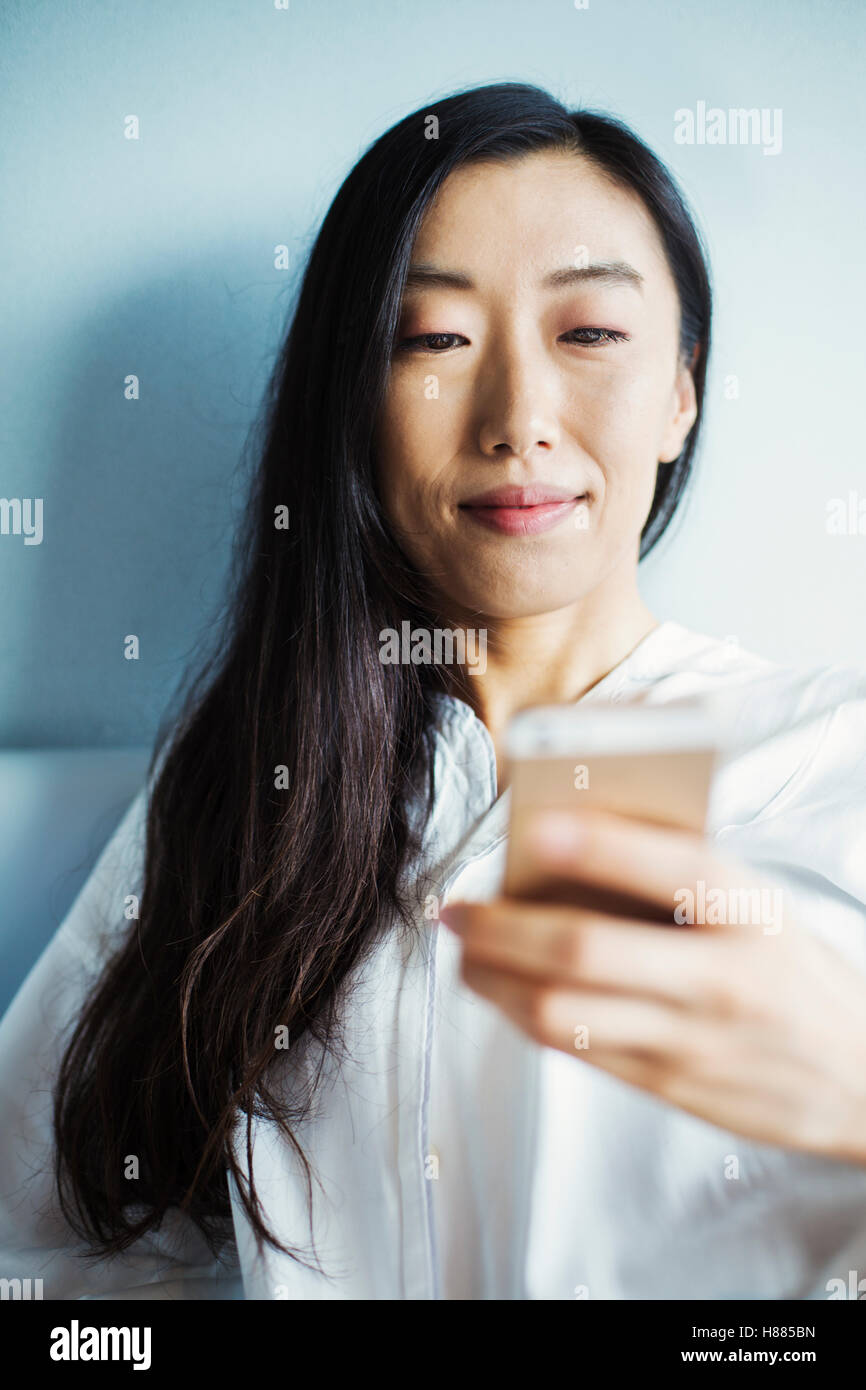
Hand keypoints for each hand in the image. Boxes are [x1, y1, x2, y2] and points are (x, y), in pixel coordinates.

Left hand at [439, 809, 865, 1163]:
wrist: (859, 1074)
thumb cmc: (790, 967)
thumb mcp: (760, 901)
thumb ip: (680, 872)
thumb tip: (570, 838)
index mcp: (750, 909)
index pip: (670, 866)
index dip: (596, 844)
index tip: (533, 827)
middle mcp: (721, 977)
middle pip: (585, 950)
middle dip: (500, 928)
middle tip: (456, 908)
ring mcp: (692, 1039)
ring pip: (562, 1011)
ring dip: (494, 980)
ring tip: (465, 953)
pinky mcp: (669, 1084)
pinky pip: (576, 1049)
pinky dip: (524, 1015)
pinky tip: (505, 993)